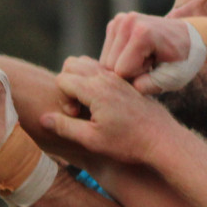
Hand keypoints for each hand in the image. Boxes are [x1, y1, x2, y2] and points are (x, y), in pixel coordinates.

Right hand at [39, 58, 175, 165]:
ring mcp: (118, 77)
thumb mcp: (92, 140)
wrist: (162, 140)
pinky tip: (103, 104)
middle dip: (67, 83)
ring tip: (89, 105)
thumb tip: (43, 117)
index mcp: (95, 89)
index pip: (62, 78)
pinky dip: (94, 80)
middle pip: (71, 64)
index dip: (62, 98)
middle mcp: (106, 77)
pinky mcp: (126, 81)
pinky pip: (102, 69)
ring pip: (87, 63)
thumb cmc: (128, 143)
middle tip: (79, 108)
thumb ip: (64, 126)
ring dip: (80, 80)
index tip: (75, 116)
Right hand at [101, 11, 196, 92]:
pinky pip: (107, 53)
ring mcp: (119, 20)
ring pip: (106, 61)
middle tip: (152, 64)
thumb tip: (127, 85)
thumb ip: (148, 86)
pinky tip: (140, 53)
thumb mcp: (172, 78)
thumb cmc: (183, 60)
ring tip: (147, 58)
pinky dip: (121, 58)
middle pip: (110, 65)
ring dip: (124, 65)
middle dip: (129, 72)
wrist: (189, 37)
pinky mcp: (115, 24)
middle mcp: (126, 22)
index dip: (137, 77)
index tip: (156, 68)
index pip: (121, 71)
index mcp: (142, 33)